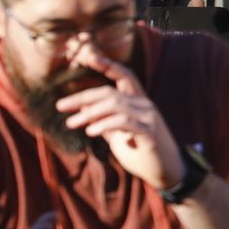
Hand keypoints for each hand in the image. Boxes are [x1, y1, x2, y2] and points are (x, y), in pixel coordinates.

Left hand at [52, 44, 182, 191]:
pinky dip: (104, 124)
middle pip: (111, 92)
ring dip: (89, 114)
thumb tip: (83, 108)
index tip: (89, 56)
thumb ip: (104, 120)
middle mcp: (145, 105)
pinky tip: (90, 131)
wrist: (167, 173)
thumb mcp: (119, 135)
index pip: (125, 76)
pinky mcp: (150, 133)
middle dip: (83, 97)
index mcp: (139, 102)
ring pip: (115, 105)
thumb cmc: (142, 153)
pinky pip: (124, 122)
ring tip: (71, 124)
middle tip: (61, 107)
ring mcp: (149, 118)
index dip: (109, 65)